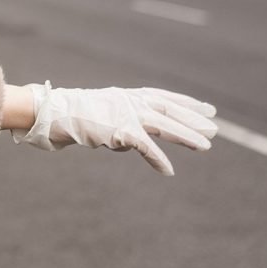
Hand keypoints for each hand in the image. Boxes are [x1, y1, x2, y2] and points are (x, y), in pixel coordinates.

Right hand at [12, 82, 217, 175]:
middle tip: (215, 128)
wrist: (52, 113)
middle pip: (170, 109)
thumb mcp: (100, 116)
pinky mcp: (120, 129)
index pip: (163, 97)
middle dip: (194, 118)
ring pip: (165, 124)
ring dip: (186, 136)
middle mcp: (131, 101)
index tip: (206, 109)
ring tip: (206, 146)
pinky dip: (157, 159)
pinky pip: (145, 146)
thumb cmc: (70, 115)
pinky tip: (169, 171)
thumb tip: (128, 144)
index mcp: (127, 96)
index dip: (186, 103)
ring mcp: (126, 113)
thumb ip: (119, 127)